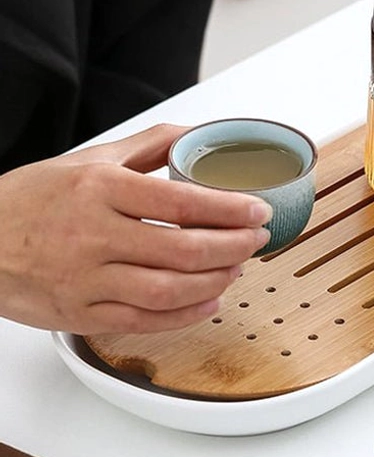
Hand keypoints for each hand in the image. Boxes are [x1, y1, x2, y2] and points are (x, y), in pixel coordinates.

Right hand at [0, 124, 271, 333]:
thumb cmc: (32, 198)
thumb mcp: (90, 159)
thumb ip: (148, 145)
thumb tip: (197, 134)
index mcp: (99, 189)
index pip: (180, 201)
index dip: (229, 209)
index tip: (257, 210)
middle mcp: (92, 235)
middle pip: (182, 249)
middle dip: (233, 246)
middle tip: (257, 240)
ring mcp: (84, 280)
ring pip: (167, 291)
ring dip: (215, 281)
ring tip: (237, 267)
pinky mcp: (79, 315)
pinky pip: (143, 322)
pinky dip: (185, 314)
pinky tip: (209, 299)